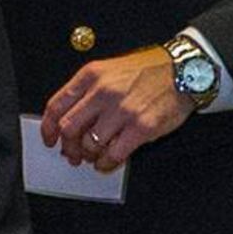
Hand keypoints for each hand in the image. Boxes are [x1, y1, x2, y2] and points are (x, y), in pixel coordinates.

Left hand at [39, 47, 194, 170]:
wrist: (184, 71)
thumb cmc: (149, 71)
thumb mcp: (110, 70)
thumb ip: (88, 91)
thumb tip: (71, 120)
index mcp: (92, 75)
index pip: (57, 105)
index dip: (48, 127)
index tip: (50, 139)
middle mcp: (103, 92)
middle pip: (69, 128)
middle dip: (68, 147)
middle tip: (73, 154)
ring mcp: (122, 110)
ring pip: (89, 144)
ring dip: (89, 156)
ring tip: (94, 157)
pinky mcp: (141, 128)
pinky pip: (113, 154)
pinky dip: (107, 163)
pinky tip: (108, 162)